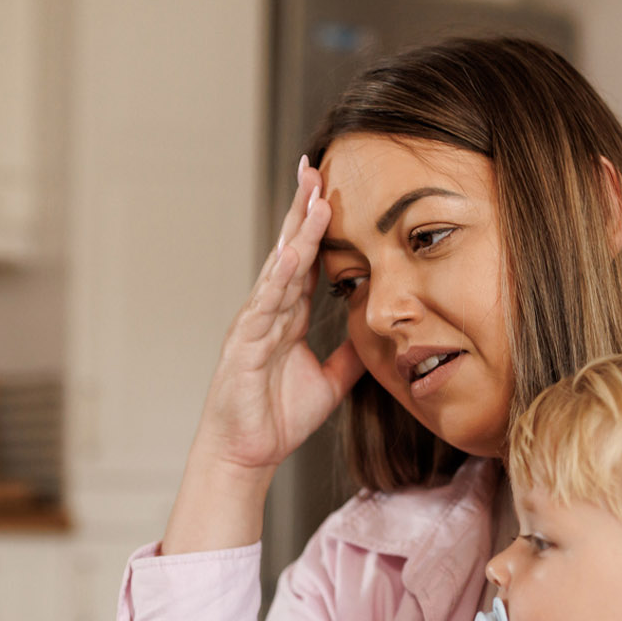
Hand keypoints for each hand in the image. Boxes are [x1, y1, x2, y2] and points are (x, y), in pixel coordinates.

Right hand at [196, 158, 364, 474]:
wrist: (247, 454)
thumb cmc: (278, 418)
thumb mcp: (330, 383)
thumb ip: (351, 357)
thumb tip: (378, 336)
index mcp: (289, 317)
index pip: (309, 261)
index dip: (321, 228)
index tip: (333, 189)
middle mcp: (270, 312)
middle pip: (290, 250)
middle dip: (303, 210)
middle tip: (315, 167)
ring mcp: (254, 324)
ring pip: (279, 269)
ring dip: (297, 233)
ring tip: (313, 197)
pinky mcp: (243, 344)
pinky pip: (264, 305)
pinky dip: (279, 278)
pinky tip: (293, 253)